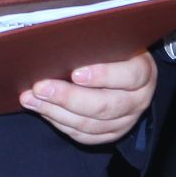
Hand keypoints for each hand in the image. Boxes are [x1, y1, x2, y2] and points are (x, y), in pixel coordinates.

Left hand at [23, 49, 156, 146]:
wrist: (127, 75)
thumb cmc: (114, 52)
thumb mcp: (114, 42)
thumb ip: (96, 43)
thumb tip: (62, 41)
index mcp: (144, 72)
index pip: (130, 76)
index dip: (103, 75)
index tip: (75, 73)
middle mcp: (139, 100)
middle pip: (105, 106)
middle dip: (68, 98)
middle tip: (41, 87)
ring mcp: (126, 121)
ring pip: (90, 124)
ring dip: (56, 112)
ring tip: (31, 99)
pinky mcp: (111, 134)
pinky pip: (84, 135)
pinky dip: (60, 123)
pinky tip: (42, 110)